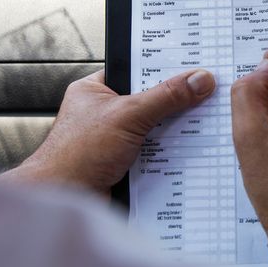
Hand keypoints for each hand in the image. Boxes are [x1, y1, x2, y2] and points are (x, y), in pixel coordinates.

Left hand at [0, 68, 215, 194]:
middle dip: (175, 103)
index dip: (166, 68)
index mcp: (96, 90)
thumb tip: (198, 79)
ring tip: (201, 125)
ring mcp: (115, 140)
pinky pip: (154, 153)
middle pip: (150, 100)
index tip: (196, 66)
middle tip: (205, 96)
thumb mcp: (128, 115)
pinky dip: (168, 155)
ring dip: (173, 132)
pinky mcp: (124, 163)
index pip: (138, 70)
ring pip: (154, 129)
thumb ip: (165, 96)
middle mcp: (105, 112)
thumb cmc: (75, 155)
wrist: (62, 200)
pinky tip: (187, 154)